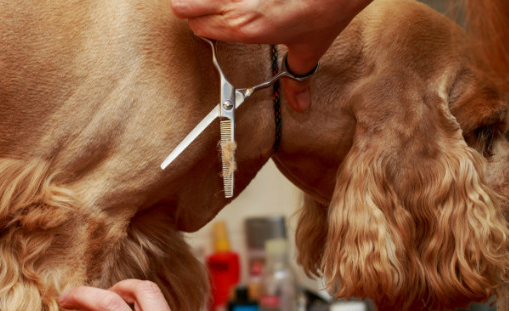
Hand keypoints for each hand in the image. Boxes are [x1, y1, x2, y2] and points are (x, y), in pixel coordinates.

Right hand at [169, 0, 371, 110]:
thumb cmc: (326, 8)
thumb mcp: (310, 47)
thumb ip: (297, 78)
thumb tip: (300, 104)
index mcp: (243, 27)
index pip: (197, 26)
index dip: (202, 25)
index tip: (211, 25)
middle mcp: (235, 4)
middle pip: (182, 4)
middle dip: (192, 6)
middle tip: (210, 8)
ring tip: (221, 3)